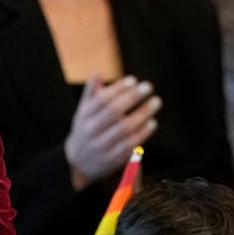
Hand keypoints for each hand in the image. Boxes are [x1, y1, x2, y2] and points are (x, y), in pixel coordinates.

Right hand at [64, 74, 159, 189]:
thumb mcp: (82, 112)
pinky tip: (152, 122)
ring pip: (124, 128)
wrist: (77, 163)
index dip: (117, 89)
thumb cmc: (85, 130)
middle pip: (113, 112)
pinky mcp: (112, 159)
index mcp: (83, 117)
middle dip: (132, 98)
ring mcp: (102, 145)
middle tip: (148, 87)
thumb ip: (90, 92)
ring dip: (142, 114)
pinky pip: (130, 144)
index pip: (101, 100)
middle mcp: (91, 131)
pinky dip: (142, 133)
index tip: (133, 80)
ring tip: (156, 102)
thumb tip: (97, 71)